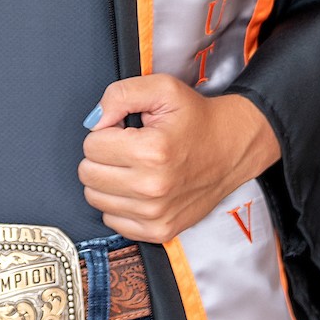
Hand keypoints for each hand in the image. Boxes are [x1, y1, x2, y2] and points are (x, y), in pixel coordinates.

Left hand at [78, 75, 279, 243]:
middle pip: (88, 174)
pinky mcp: (159, 231)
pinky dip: (119, 203)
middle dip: (102, 156)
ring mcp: (156, 215)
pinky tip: (137, 187)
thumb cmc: (196, 119)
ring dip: (108, 180)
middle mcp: (152, 188)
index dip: (105, 132)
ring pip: (95, 198)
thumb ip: (120, 94)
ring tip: (133, 166)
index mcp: (151, 151)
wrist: (231, 149)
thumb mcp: (162, 88)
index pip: (91, 145)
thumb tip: (94, 121)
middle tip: (127, 147)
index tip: (126, 130)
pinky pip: (112, 220)